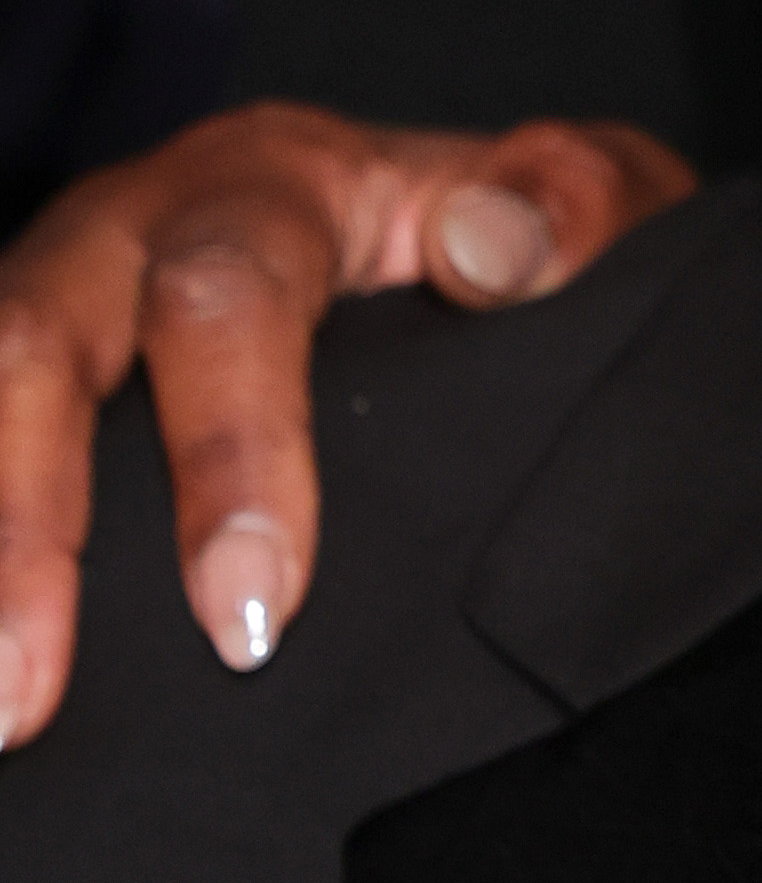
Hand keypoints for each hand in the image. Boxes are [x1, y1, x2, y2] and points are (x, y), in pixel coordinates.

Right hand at [0, 105, 694, 748]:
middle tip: (21, 696)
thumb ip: (573, 207)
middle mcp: (132, 229)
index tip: (252, 613)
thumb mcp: (584, 195)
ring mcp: (59, 298)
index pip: (224, 299)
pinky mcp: (28, 379)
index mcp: (272, 185)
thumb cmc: (512, 227)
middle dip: (23, 527)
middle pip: (35, 347)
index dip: (228, 451)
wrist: (454, 216)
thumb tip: (486, 253)